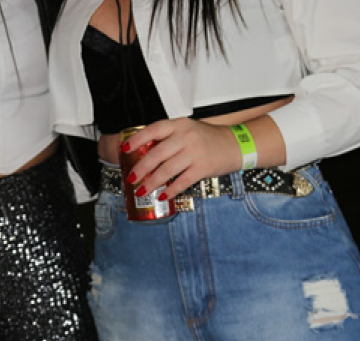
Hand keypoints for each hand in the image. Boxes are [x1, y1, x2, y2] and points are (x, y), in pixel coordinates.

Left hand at [121, 118, 240, 199]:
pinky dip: (170, 190)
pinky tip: (162, 195)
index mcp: (179, 125)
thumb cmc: (207, 139)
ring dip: (151, 183)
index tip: (124, 149)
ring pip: (166, 170)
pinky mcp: (202, 168)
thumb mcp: (187, 130)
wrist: (235, 144)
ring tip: (141, 190)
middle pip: (156, 154)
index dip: (136, 140)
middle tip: (130, 178)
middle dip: (140, 168)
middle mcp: (185, 137)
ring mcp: (194, 152)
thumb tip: (143, 153)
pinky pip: (182, 182)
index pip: (153, 130)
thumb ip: (168, 138)